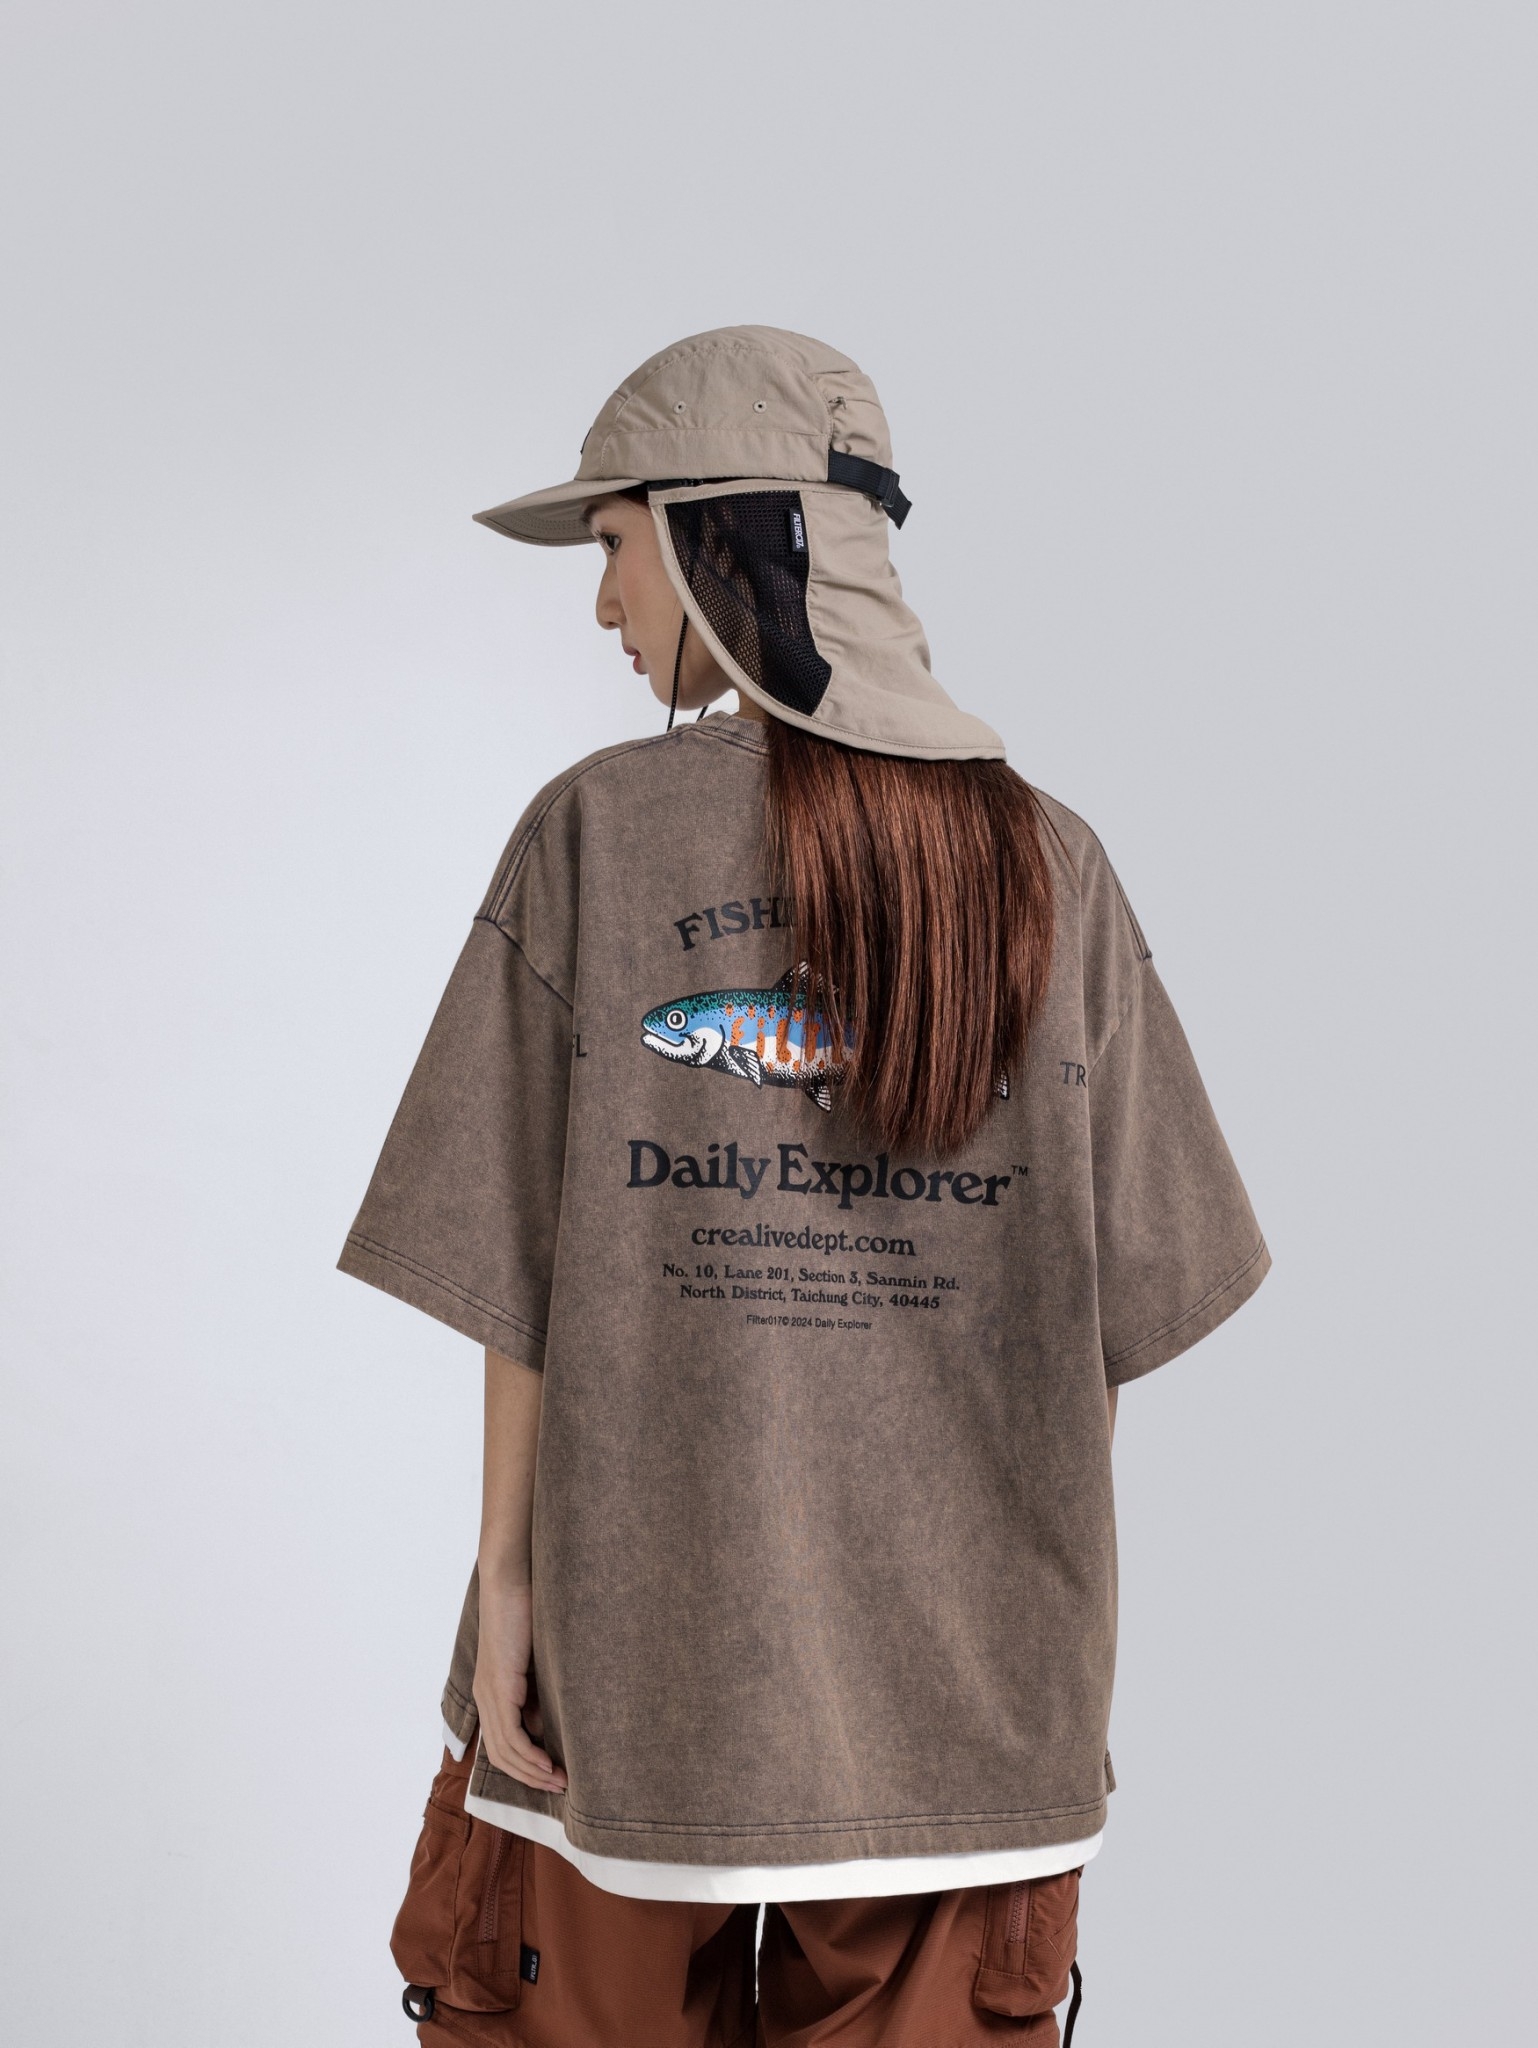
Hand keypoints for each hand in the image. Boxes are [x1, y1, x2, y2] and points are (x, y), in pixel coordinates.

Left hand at [471, 1574, 567, 1793]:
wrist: (512, 1579)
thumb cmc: (527, 1610)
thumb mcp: (534, 1659)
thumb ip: (535, 1688)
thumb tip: (541, 1722)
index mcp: (491, 1690)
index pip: (502, 1743)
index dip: (525, 1765)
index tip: (553, 1775)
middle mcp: (485, 1697)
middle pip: (501, 1755)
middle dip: (530, 1777)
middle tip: (559, 1788)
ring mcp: (489, 1692)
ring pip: (505, 1750)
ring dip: (532, 1772)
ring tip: (559, 1781)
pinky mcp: (498, 1685)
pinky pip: (510, 1735)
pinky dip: (529, 1755)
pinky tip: (547, 1764)